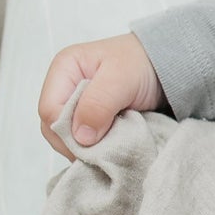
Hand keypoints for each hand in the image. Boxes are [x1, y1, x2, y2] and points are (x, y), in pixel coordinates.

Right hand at [37, 33, 166, 160]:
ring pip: (66, 138)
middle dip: (75, 143)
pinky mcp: (89, 119)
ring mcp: (75, 105)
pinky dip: (95, 148)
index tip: (93, 143)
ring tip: (110, 147)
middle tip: (102, 151)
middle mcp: (64, 88)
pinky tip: (110, 148)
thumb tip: (80, 137)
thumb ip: (98, 104)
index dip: (67, 131)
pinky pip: (82, 141)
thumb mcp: (121, 78)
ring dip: (86, 148)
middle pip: (53, 128)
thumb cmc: (143, 64)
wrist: (166, 67)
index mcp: (64, 69)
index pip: (49, 110)